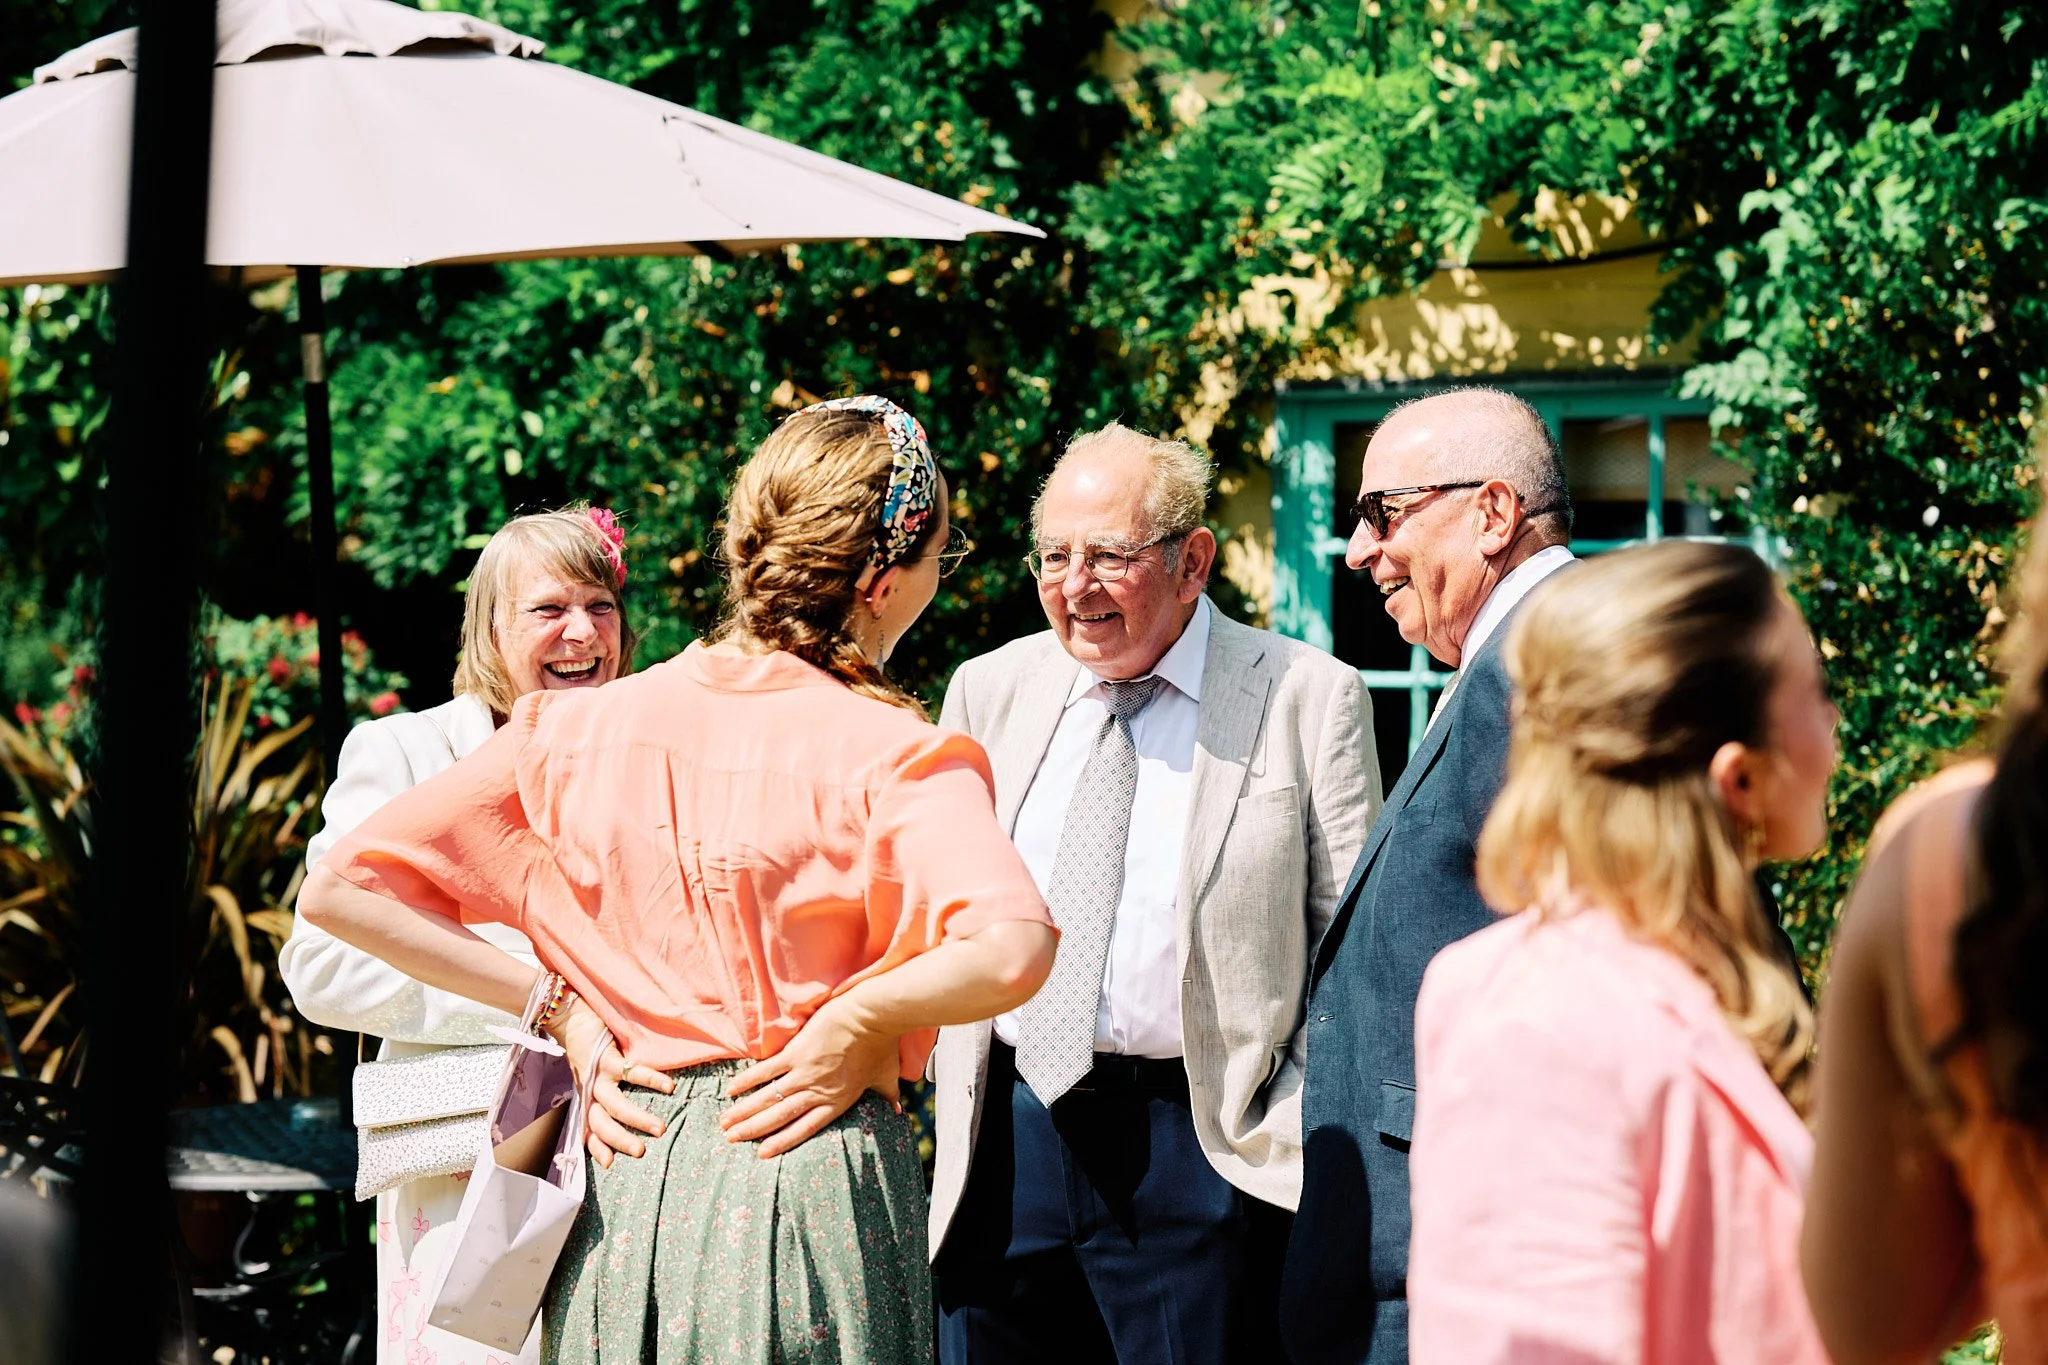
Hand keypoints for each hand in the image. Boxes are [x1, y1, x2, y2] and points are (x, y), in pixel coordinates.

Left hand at [546, 995, 673, 1168]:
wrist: (571, 1017)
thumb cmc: (589, 1048)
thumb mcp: (592, 1075)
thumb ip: (605, 1093)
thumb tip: (631, 1112)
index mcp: (588, 1097)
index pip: (589, 1128)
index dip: (597, 1147)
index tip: (610, 1164)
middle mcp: (591, 1090)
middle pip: (601, 1123)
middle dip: (621, 1140)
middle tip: (642, 1152)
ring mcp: (598, 1074)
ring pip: (614, 1104)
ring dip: (636, 1119)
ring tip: (660, 1129)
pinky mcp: (607, 1056)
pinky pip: (630, 1071)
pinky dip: (651, 1079)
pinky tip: (669, 1087)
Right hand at [718, 995, 901, 1158]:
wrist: (872, 1016)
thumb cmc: (882, 1045)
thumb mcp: (886, 1076)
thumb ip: (887, 1097)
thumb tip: (899, 1112)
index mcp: (837, 1101)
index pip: (805, 1128)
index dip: (782, 1142)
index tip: (761, 1154)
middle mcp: (817, 1092)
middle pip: (780, 1117)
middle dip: (754, 1130)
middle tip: (731, 1140)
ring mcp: (804, 1073)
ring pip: (768, 1098)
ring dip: (744, 1112)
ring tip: (725, 1124)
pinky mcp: (796, 1053)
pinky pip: (767, 1070)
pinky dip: (748, 1081)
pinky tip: (731, 1090)